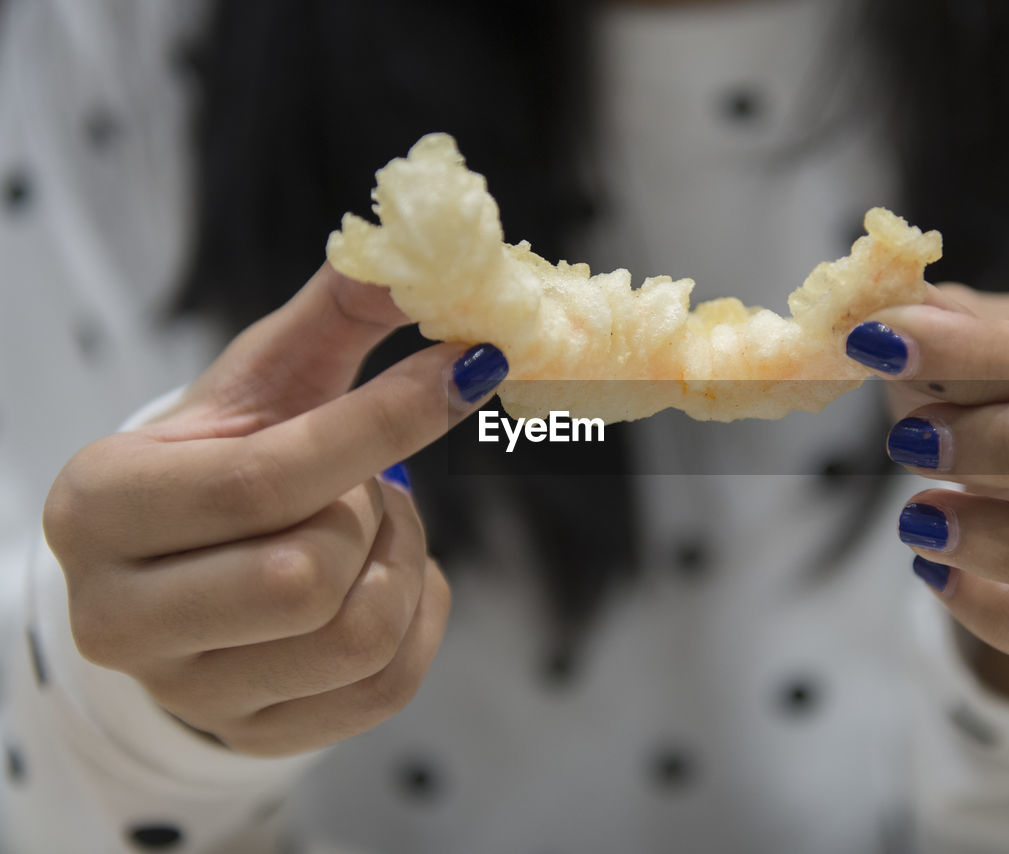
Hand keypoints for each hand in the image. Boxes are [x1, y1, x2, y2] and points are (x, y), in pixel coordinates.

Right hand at [43, 264, 507, 755]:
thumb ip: (338, 312)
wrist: (191, 568)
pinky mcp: (254, 735)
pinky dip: (420, 615)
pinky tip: (388, 576)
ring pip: (357, 632)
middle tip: (366, 480)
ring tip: (374, 523)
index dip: (387, 420)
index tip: (472, 365)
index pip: (266, 478)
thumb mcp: (264, 379)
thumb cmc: (228, 458)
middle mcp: (119, 616)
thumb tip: (425, 247)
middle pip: (308, 572)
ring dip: (401, 559)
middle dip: (370, 510)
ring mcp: (187, 691)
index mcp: (102, 505)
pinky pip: (387, 686)